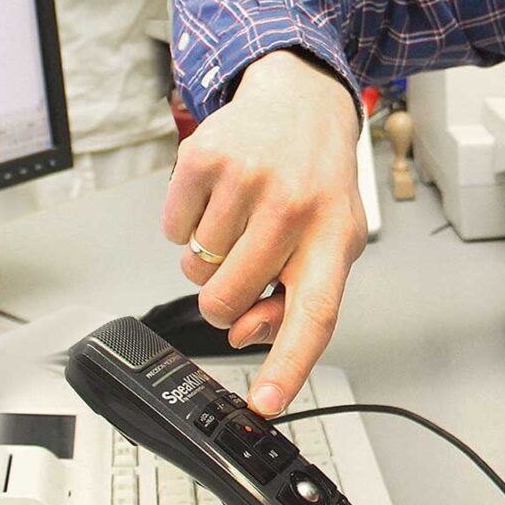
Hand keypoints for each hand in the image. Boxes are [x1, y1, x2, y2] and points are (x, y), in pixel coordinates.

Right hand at [162, 49, 366, 414]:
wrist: (301, 102)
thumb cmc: (316, 181)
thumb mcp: (329, 241)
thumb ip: (295, 298)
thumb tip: (244, 332)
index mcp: (333, 237)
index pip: (313, 313)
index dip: (287, 363)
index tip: (265, 402)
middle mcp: (293, 206)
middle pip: (228, 301)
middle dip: (223, 300)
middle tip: (242, 265)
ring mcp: (247, 180)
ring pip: (195, 270)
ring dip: (207, 259)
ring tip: (238, 220)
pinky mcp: (204, 158)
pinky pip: (171, 231)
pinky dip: (184, 226)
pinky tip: (217, 198)